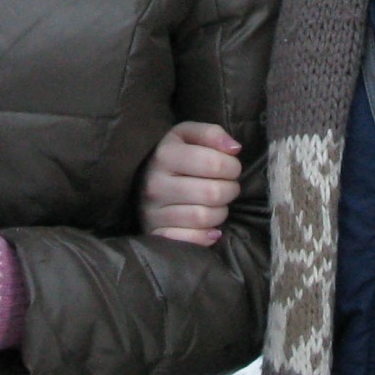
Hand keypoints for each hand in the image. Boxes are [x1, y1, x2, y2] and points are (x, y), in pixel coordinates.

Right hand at [140, 121, 240, 243]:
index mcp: (164, 155)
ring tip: (215, 204)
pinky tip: (208, 228)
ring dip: (220, 212)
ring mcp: (153, 213)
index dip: (232, 166)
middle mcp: (155, 184)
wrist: (140, 184)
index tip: (230, 168)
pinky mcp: (156, 235)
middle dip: (229, 190)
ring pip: (206, 218)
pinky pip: (192, 240)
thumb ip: (212, 134)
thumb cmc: (174, 158)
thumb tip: (234, 148)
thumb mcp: (187, 136)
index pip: (214, 163)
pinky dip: (206, 236)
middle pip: (213, 192)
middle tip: (226, 187)